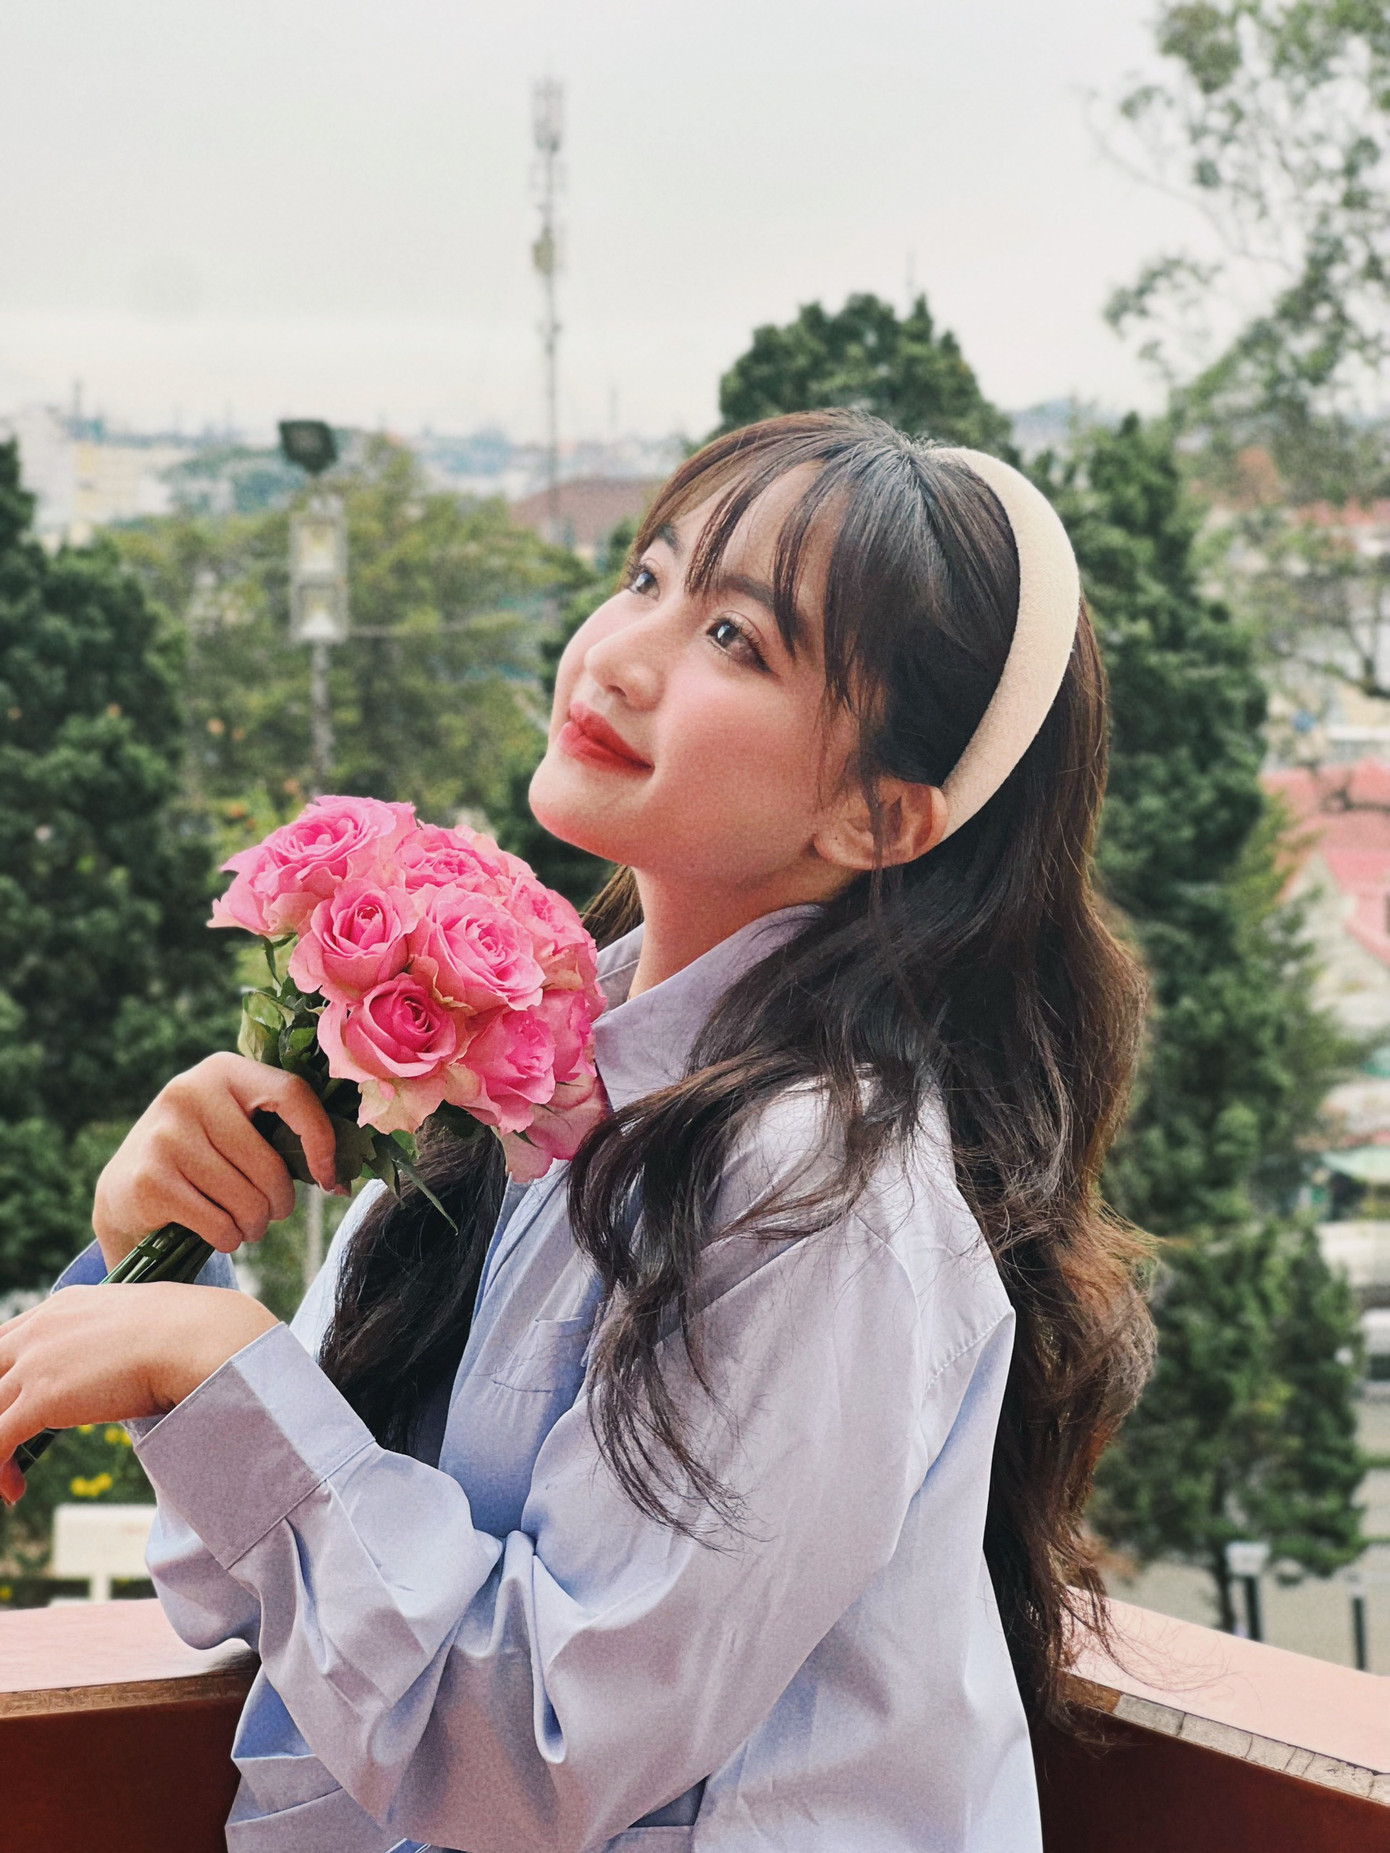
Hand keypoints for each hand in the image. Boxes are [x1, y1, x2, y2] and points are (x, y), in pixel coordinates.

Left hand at [0, 1283, 277, 1503]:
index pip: (5, 1342)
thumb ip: (117, 1339)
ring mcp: (36, 1363)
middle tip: (8, 1446)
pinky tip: (14, 1490)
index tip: (14, 1413)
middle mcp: (39, 1330)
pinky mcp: (41, 1399)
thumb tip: (132, 1359)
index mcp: (61, 1307)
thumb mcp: (138, 1323)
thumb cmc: (189, 1331)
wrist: (196, 1337)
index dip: (2, 1380)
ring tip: (9, 1482)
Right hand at [93, 1053, 339, 1268]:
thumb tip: (341, 1180)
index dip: (321, 1141)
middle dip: (280, 1204)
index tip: (329, 1181)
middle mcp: (189, 1092)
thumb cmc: (204, 1161)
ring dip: (254, 1226)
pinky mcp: (148, 1179)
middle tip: (270, 1214)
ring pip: (246, 1200)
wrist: (124, 1192)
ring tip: (245, 1225)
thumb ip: (282, 1134)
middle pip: (270, 1164)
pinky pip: (218, 1224)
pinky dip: (227, 1239)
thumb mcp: (236, 1129)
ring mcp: (164, 1134)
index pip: (292, 1095)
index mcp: (223, 1070)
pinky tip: (218, 1233)